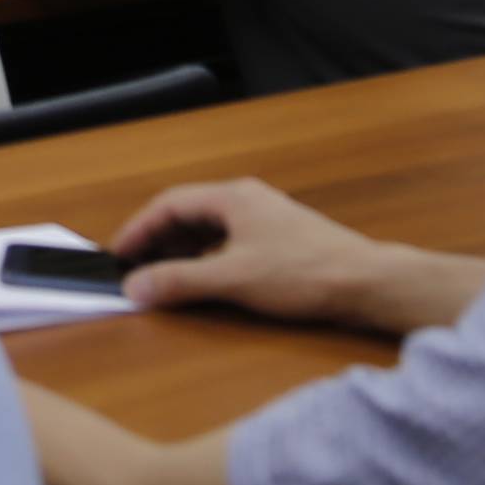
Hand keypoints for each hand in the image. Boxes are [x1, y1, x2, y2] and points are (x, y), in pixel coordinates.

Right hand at [107, 177, 387, 327]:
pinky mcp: (279, 242)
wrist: (366, 284)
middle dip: (158, 242)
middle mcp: (247, 201)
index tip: (118, 255)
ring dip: (182, 253)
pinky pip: (228, 244)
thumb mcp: (233, 279)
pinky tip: (203, 284)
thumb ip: (180, 282)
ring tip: (162, 280)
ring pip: (209, 231)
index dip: (139, 229)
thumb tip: (135, 287)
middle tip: (135, 270)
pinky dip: (206, 261)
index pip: (170, 203)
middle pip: (188, 214)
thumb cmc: (303, 273)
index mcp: (233, 197)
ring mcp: (265, 220)